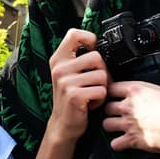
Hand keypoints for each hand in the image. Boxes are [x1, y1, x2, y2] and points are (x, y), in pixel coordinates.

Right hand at [46, 28, 106, 142]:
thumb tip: (98, 45)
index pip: (74, 34)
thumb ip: (77, 58)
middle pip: (96, 57)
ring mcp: (65, 82)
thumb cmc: (71, 97)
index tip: (92, 49)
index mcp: (58, 59)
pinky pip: (101, 90)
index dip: (89, 38)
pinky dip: (100, 99)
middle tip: (94, 83)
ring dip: (102, 87)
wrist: (63, 124)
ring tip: (91, 94)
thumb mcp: (68, 74)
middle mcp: (59, 68)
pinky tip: (90, 103)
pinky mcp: (74, 95)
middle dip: (102, 71)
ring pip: (102, 75)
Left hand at [102, 66, 159, 154]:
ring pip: (106, 124)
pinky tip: (121, 143)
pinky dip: (117, 144)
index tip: (116, 94)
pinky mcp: (131, 139)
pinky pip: (115, 143)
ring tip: (116, 127)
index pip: (113, 87)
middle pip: (107, 106)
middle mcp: (128, 106)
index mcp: (137, 91)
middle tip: (116, 112)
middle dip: (110, 109)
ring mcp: (128, 123)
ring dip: (110, 125)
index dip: (113, 91)